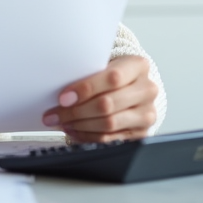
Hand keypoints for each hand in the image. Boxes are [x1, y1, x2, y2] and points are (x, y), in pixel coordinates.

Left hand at [41, 55, 157, 143]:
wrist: (133, 86)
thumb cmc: (113, 73)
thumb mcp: (104, 64)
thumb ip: (88, 73)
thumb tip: (61, 94)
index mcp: (138, 66)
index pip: (112, 78)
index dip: (85, 89)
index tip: (63, 97)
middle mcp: (147, 90)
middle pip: (108, 104)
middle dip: (76, 111)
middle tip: (55, 114)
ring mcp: (146, 113)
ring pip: (109, 124)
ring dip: (80, 125)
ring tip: (63, 122)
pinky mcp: (141, 132)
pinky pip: (110, 138)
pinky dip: (88, 136)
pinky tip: (74, 130)